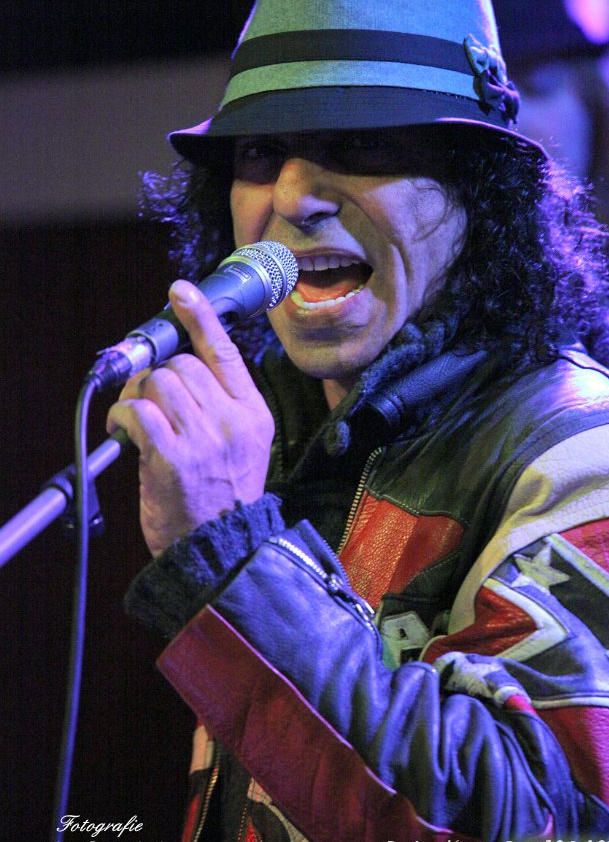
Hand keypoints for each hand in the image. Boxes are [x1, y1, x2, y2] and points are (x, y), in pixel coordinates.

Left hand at [106, 280, 274, 556]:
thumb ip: (220, 405)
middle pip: (183, 364)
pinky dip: (122, 415)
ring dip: (138, 395)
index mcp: (253, 413)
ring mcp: (204, 438)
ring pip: (159, 381)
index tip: (181, 291)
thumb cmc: (223, 497)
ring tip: (137, 421)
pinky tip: (123, 432)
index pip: (225, 351)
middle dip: (158, 376)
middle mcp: (232, 420)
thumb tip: (177, 368)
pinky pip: (138, 410)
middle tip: (146, 401)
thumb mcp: (242, 445)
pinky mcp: (173, 457)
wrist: (219, 549)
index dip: (201, 316)